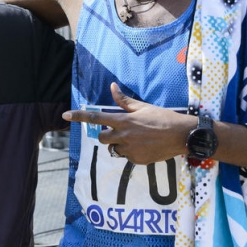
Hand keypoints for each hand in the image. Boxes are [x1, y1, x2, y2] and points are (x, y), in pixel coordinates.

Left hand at [63, 83, 191, 164]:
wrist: (181, 135)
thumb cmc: (162, 118)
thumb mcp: (142, 107)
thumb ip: (124, 100)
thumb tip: (112, 86)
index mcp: (123, 120)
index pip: (95, 118)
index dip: (78, 116)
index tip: (65, 115)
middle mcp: (123, 136)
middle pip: (101, 138)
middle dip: (106, 134)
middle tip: (120, 131)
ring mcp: (130, 150)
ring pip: (113, 149)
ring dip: (119, 144)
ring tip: (136, 139)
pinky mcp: (137, 160)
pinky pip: (127, 157)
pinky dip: (132, 152)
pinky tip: (144, 146)